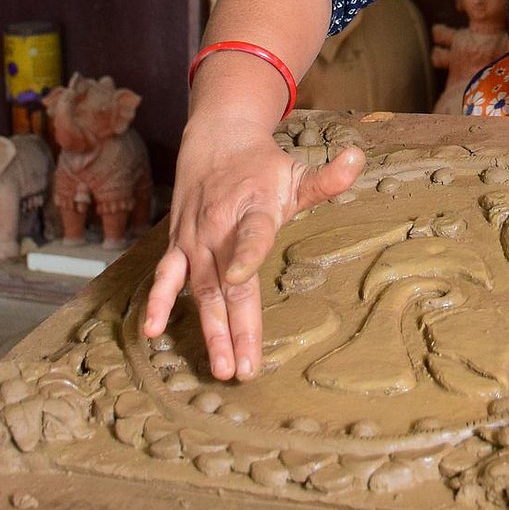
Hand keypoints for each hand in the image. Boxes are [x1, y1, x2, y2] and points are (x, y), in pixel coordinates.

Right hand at [142, 118, 364, 381]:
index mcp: (254, 209)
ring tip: (220, 366)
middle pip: (227, 281)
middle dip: (235, 326)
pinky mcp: (178, 246)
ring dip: (210, 330)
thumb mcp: (297, 171)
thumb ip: (327, 178)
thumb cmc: (263, 167)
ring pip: (202, 290)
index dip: (245, 253)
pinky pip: (165, 276)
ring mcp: (196, 240)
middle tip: (244, 368)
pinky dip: (157, 301)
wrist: (215, 141)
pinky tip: (151, 331)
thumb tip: (357, 158)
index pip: (252, 234)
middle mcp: (220, 227)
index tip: (239, 277)